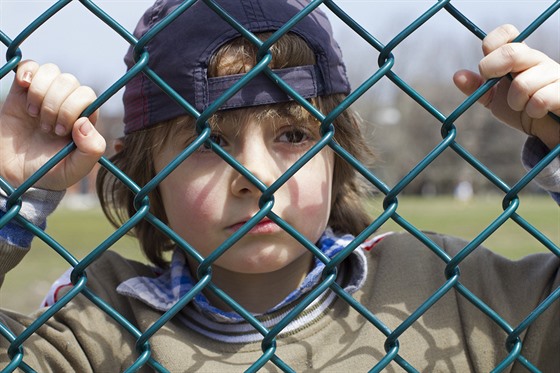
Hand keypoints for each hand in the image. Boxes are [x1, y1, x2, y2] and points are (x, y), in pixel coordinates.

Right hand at [0, 60, 105, 190]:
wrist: (15, 174)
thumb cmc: (49, 172)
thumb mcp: (75, 169)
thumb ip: (91, 150)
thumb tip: (85, 123)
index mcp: (84, 118)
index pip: (87, 95)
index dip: (72, 108)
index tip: (58, 131)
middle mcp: (68, 103)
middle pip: (69, 81)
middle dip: (54, 104)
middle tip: (45, 128)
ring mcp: (46, 95)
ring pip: (51, 71)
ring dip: (40, 92)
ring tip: (33, 114)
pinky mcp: (23, 90)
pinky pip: (30, 66)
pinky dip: (27, 72)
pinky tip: (23, 87)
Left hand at [454, 24, 559, 149]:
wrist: (548, 129)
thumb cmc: (521, 110)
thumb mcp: (494, 99)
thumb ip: (478, 88)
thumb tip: (457, 75)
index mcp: (518, 57)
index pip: (507, 33)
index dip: (491, 45)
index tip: (486, 68)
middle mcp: (536, 59)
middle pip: (511, 52)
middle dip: (493, 72)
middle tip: (495, 85)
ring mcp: (553, 73)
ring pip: (522, 83)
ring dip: (516, 102)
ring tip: (523, 106)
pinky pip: (540, 99)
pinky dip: (533, 110)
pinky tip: (537, 112)